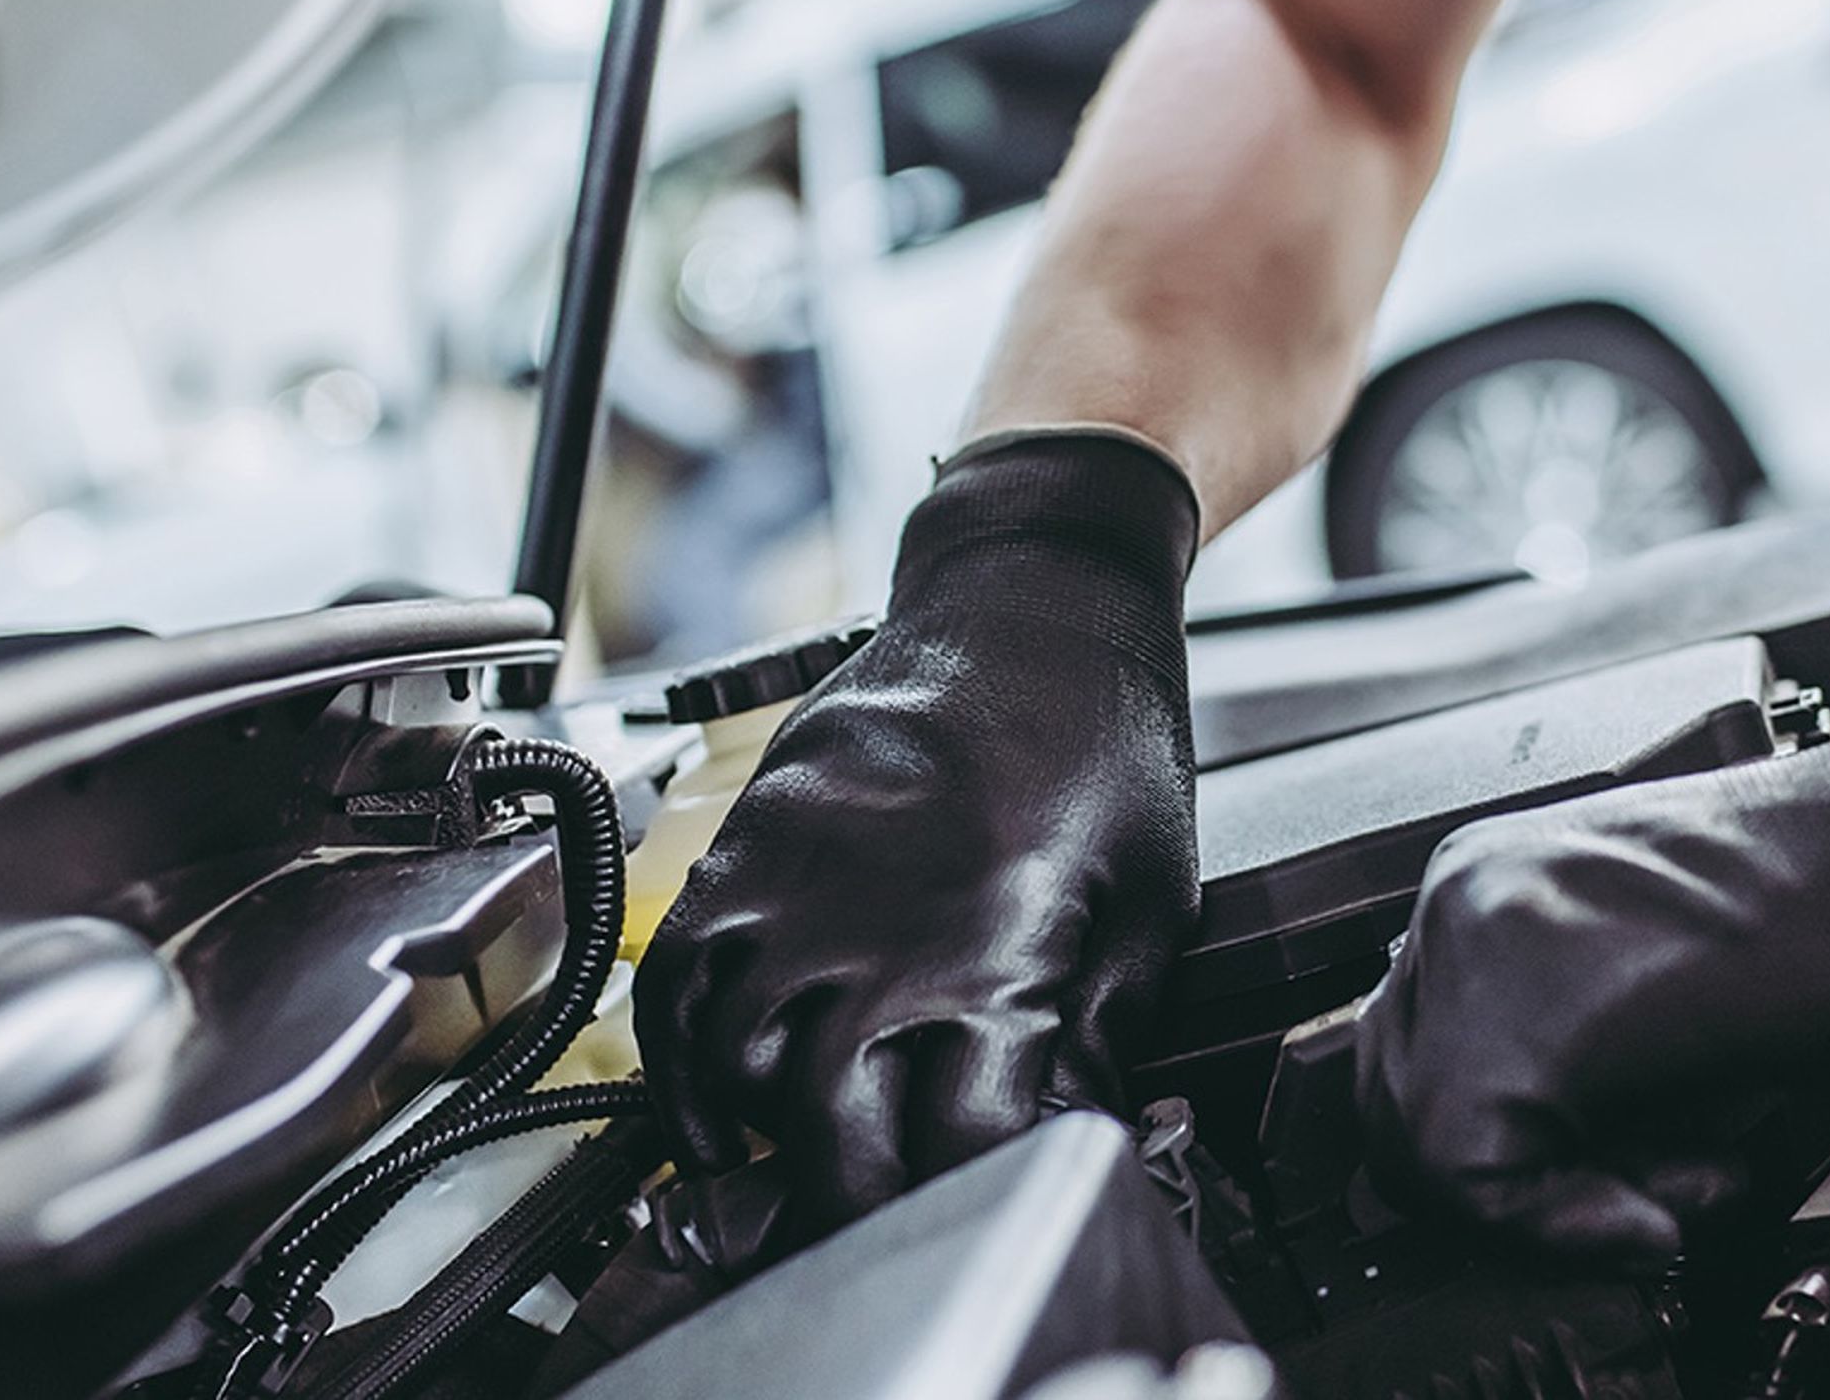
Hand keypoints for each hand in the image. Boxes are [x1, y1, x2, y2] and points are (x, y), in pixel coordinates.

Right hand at [638, 429, 1201, 1229]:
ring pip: (733, 1066)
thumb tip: (1075, 1127)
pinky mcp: (748, 844)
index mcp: (996, 949)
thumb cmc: (1107, 734)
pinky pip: (677, 979)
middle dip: (853, 1206)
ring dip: (760, 1142)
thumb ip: (1103, 1031)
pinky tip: (716, 1105)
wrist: (1032, 598)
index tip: (990, 1211)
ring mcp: (795, 881)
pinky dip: (680, 1062)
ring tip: (795, 1179)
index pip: (959, 1146)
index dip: (976, 1199)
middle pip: (827, 1133)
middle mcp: (878, 925)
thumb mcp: (1153, 899)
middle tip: (878, 1231)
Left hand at [1353, 660, 1829, 1265]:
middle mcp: (1466, 895)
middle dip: (1501, 1179)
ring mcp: (1481, 944)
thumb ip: (1565, 1066)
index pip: (1411, 1047)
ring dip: (1548, 1198)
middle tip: (1631, 1194)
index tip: (1588, 1180)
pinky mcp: (1518, 1016)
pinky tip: (1677, 1192)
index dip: (1490, 1146)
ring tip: (1682, 1170)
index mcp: (1493, 882)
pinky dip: (1569, 1221)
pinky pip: (1477, 1175)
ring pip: (1424, 1145)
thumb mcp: (1659, 993)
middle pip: (1390, 1097)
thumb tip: (1512, 1181)